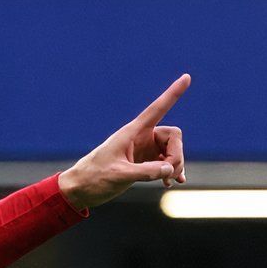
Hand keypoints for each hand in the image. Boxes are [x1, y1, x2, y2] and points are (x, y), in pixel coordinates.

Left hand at [59, 74, 189, 209]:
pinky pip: (165, 163)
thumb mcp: (119, 175)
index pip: (157, 109)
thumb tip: (169, 169)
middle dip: (177, 154)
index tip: (187, 77)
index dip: (173, 94)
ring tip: (168, 181)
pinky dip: (171, 171)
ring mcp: (143, 151)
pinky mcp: (143, 164)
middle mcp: (141, 138)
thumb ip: (145, 172)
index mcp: (132, 133)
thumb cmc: (94, 178)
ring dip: (175, 165)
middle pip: (173, 136)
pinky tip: (174, 182)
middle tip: (169, 174)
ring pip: (172, 150)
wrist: (79, 191)